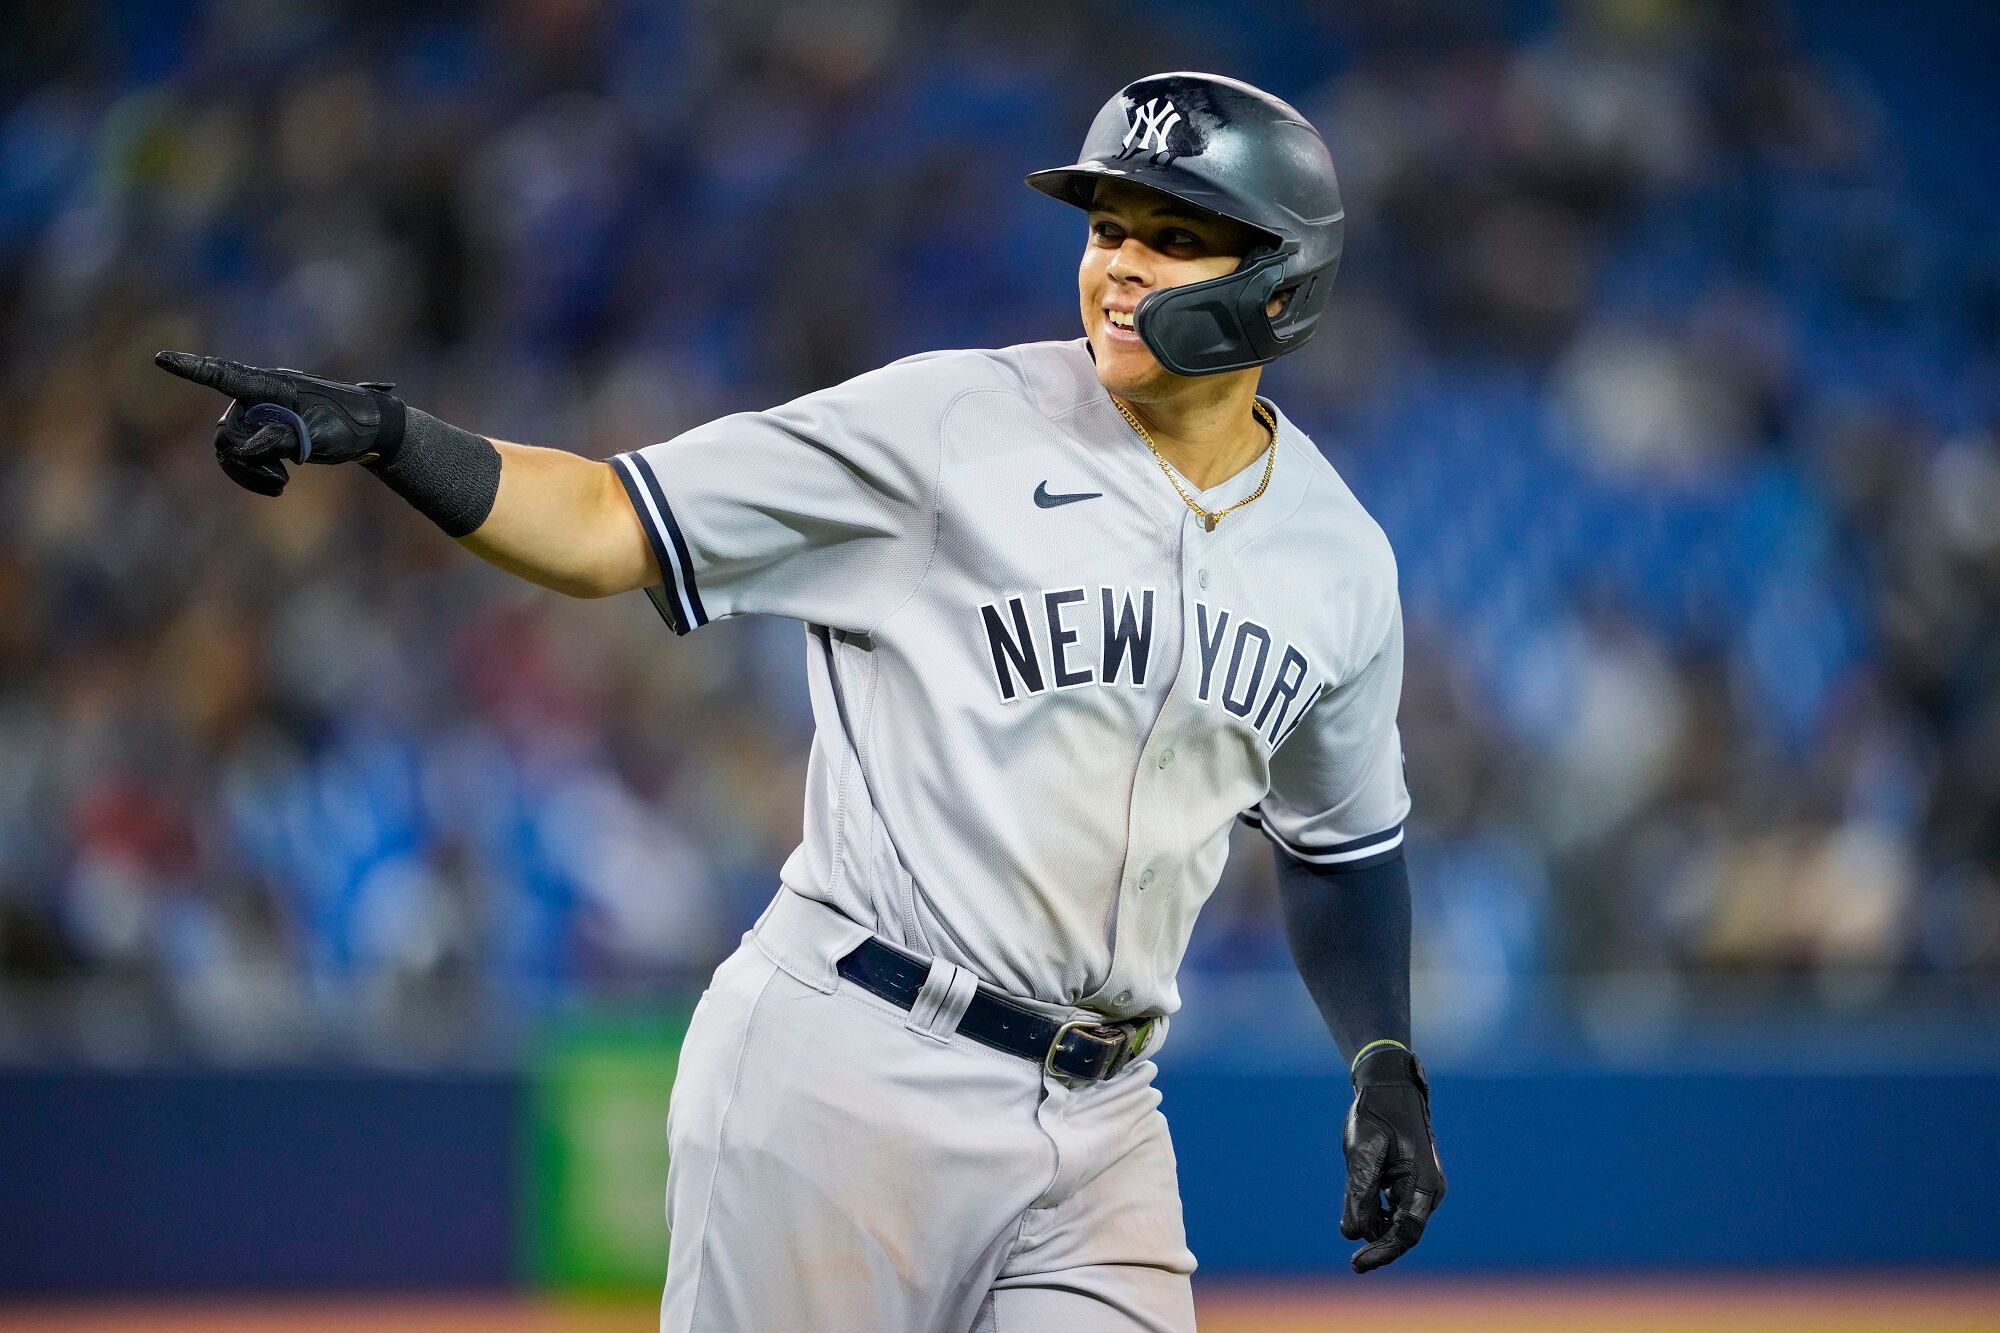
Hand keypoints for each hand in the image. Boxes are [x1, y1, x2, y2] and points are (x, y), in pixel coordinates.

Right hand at [154, 351, 405, 496]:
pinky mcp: (265, 430)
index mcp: (273, 386)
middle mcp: (259, 395)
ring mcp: (261, 413)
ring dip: (248, 470)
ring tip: (282, 484)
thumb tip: (244, 447)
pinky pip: (241, 454)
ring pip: (229, 447)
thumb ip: (281, 438)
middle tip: (281, 480)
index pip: (224, 374)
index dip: (191, 369)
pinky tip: (278, 485)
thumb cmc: (350, 426)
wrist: (371, 430)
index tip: (161, 359)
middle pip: (226, 430)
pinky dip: (252, 473)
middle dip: (244, 461)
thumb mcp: (321, 436)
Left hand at [1341, 1044, 1443, 1272]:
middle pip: (1405, 1232)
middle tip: (1354, 1262)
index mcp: (1424, 1183)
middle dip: (1379, 1245)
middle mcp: (1429, 1189)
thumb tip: (1354, 1232)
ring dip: (1377, 1228)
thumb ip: (1359, 1191)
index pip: (1407, 1233)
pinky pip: (1397, 1209)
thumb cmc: (1376, 1114)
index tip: (1358, 1264)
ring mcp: (1422, 1186)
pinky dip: (1378, 1215)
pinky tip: (1360, 1213)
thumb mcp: (1361, 1151)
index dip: (1383, 1252)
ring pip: (1399, 1222)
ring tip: (1352, 1218)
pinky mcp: (1411, 1181)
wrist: (1389, 1086)